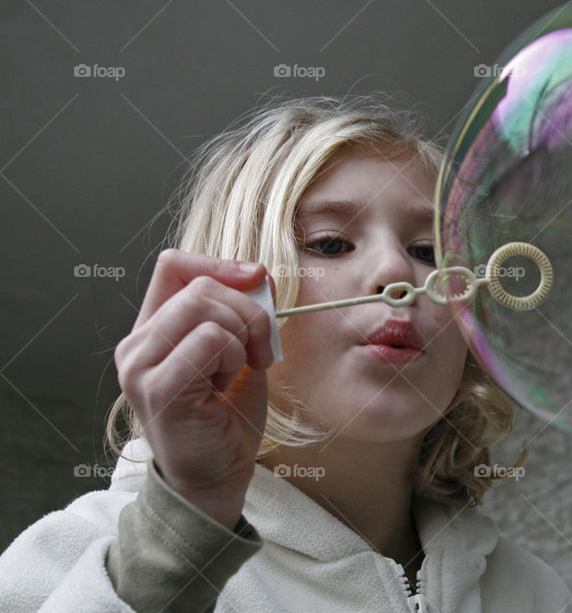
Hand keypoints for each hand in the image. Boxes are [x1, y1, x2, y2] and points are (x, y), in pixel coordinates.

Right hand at [114, 249, 276, 528]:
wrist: (217, 479)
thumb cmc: (227, 420)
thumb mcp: (239, 354)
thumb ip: (242, 314)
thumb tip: (257, 274)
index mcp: (152, 331)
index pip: (174, 265)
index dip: (220, 265)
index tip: (257, 281)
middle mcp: (137, 345)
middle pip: (198, 285)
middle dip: (248, 310)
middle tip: (261, 348)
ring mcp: (141, 366)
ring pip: (204, 306)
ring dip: (243, 335)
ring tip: (240, 370)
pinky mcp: (159, 387)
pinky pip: (210, 339)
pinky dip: (235, 355)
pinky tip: (228, 384)